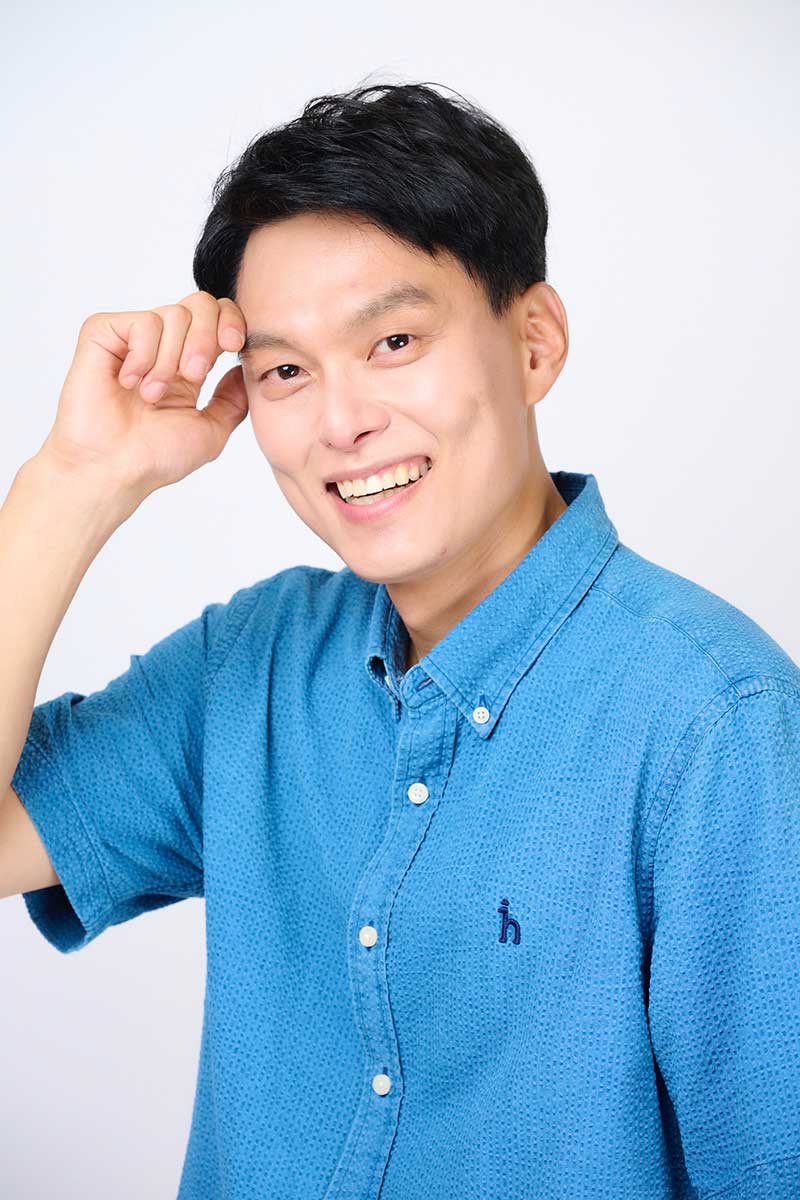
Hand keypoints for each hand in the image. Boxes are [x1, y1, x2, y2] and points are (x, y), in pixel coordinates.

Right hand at [35, 291, 248, 503]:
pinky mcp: (103, 334)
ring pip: (174, 314)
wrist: (114, 468)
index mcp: (187, 362)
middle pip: (201, 304)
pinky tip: (128, 383)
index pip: (218, 317)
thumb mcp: (212, 430)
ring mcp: (132, 339)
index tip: (234, 345)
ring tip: (150, 395)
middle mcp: (161, 346)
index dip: (231, 322)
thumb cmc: (155, 457)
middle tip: (192, 375)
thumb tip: (244, 368)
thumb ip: (233, 399)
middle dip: (206, 338)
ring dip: (170, 360)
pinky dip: (144, 355)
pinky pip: (142, 323)